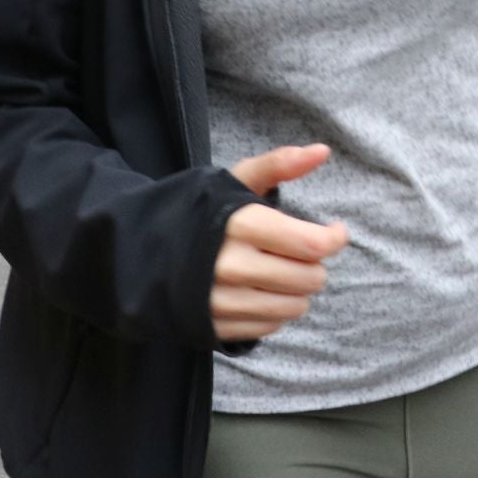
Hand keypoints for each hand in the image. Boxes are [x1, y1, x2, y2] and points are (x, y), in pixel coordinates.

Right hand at [211, 144, 348, 342]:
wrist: (141, 250)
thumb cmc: (200, 211)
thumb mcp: (235, 180)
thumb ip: (280, 164)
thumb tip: (323, 151)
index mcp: (241, 225)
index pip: (311, 245)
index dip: (334, 239)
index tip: (336, 232)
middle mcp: (231, 266)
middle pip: (309, 278)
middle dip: (314, 264)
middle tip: (301, 253)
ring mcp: (222, 301)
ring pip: (294, 307)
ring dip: (298, 291)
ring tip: (281, 271)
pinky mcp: (215, 327)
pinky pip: (270, 327)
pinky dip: (274, 311)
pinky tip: (259, 290)